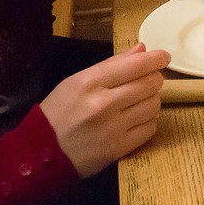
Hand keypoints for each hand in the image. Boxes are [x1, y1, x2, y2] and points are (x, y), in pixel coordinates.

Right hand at [40, 43, 169, 177]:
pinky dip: (148, 121)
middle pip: (150, 83)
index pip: (136, 65)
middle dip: (154, 78)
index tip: (163, 57)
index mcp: (90, 82)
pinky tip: (135, 119)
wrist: (40, 155)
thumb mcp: (76, 82)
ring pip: (154, 105)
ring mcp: (112, 128)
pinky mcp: (119, 149)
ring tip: (138, 101)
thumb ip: (111, 64)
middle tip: (147, 80)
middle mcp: (103, 104)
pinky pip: (150, 128)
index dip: (156, 59)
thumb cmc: (57, 113)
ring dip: (151, 100)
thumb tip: (142, 50)